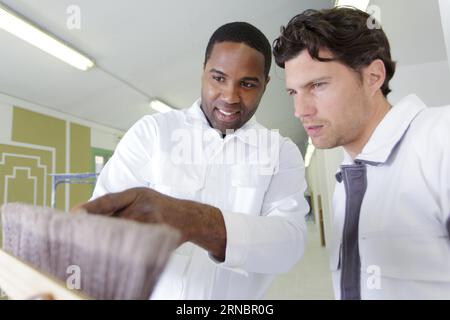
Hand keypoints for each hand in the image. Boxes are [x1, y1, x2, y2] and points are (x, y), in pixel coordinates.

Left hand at [72, 187, 226, 259]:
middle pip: (113, 218)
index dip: (91, 207)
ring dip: (108, 239)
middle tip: (77, 234)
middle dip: (96, 226)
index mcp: (138, 193)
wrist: (190, 217)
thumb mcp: (142, 197)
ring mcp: (152, 219)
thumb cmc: (161, 208)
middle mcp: (144, 204)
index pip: (109, 199)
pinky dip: (124, 246)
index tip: (73, 213)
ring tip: (92, 246)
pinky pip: (137, 240)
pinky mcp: (158, 233)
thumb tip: (90, 216)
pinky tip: (114, 252)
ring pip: (124, 231)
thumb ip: (121, 205)